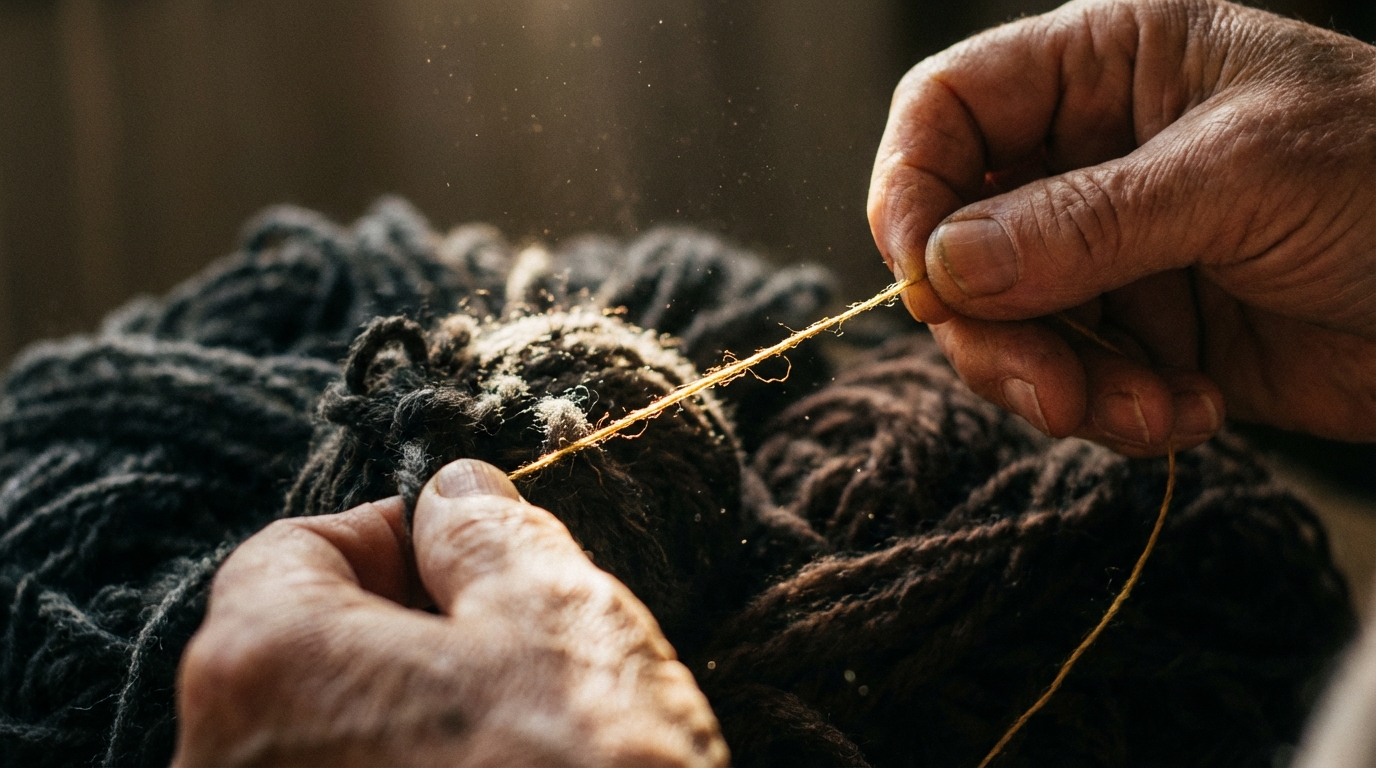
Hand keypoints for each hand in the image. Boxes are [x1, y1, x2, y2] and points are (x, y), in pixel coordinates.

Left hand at [172, 459, 726, 766]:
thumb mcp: (553, 614)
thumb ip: (486, 533)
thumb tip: (454, 494)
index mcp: (263, 664)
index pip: (295, 550)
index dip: (392, 534)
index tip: (469, 548)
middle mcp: (224, 765)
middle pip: (302, 653)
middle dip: (405, 628)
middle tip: (508, 640)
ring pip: (328, 739)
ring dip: (409, 714)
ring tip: (515, 727)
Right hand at [868, 0, 1375, 455]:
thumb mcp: (1242, 178)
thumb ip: (1085, 222)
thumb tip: (944, 268)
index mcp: (1109, 66)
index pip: (949, 109)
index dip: (909, 189)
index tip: (923, 280)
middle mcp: (1091, 155)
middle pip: (957, 238)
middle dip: (990, 325)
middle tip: (1044, 388)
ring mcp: (1112, 251)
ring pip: (1004, 325)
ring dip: (1055, 385)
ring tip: (1135, 412)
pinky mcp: (1143, 335)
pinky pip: (1070, 381)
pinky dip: (1111, 414)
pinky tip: (1191, 413)